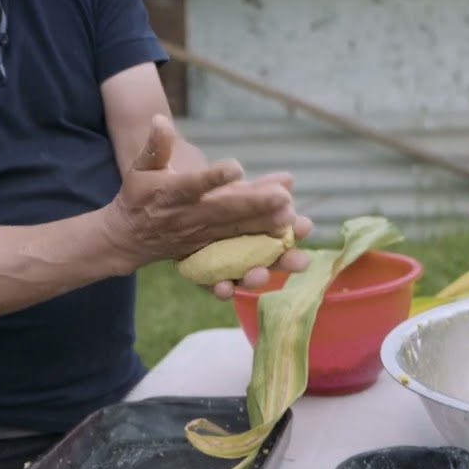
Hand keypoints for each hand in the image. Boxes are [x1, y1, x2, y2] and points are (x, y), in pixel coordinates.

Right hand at [103, 114, 297, 268]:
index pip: (194, 184)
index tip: (236, 167)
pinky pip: (238, 247)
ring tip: (291, 217)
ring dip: (265, 224)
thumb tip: (160, 119)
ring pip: (236, 230)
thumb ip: (155, 146)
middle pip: (225, 210)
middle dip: (255, 204)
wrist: (129, 238)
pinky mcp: (211, 248)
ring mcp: (202, 235)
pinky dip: (261, 242)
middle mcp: (189, 216)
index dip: (214, 177)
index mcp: (172, 193)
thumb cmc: (138, 195)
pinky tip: (286, 237)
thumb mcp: (141, 167)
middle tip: (284, 196)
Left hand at [205, 173, 313, 300]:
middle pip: (269, 257)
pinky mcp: (200, 275)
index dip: (295, 230)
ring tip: (259, 275)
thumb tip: (288, 179)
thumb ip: (257, 189)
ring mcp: (224, 265)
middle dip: (286, 260)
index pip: (280, 229)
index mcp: (255, 227)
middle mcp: (244, 251)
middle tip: (301, 262)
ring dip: (256, 278)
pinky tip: (223, 287)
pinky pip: (211, 285)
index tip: (306, 226)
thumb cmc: (202, 198)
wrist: (162, 212)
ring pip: (245, 276)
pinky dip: (221, 288)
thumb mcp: (227, 189)